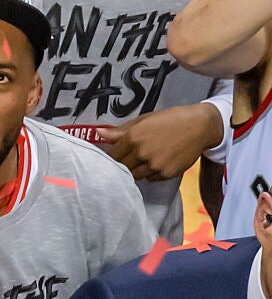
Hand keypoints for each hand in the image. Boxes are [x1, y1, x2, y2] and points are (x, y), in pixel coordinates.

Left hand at [98, 103, 223, 181]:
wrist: (199, 126)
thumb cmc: (170, 120)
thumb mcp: (143, 120)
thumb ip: (119, 131)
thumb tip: (98, 133)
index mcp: (133, 137)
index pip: (112, 155)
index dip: (111, 157)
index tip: (112, 156)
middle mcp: (142, 153)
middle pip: (122, 167)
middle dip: (122, 164)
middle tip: (127, 159)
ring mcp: (155, 165)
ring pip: (135, 175)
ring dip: (135, 170)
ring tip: (143, 160)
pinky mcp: (167, 173)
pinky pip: (151, 179)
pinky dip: (150, 173)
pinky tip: (156, 163)